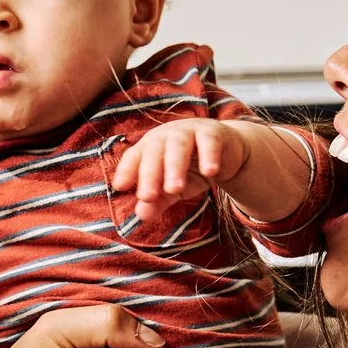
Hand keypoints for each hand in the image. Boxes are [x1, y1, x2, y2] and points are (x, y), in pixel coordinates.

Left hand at [112, 117, 249, 228]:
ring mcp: (189, 132)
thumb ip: (158, 200)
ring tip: (174, 189)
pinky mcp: (213, 133)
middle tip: (147, 197)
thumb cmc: (192, 168)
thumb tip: (141, 216)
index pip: (134, 156)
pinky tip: (210, 172)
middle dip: (149, 174)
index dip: (126, 170)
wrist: (227, 151)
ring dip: (175, 166)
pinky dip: (209, 156)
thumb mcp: (173, 188)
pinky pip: (209, 142)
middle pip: (154, 151)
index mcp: (151, 147)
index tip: (120, 187)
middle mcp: (166, 136)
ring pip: (179, 145)